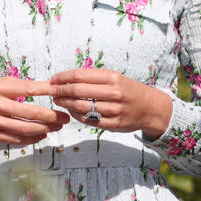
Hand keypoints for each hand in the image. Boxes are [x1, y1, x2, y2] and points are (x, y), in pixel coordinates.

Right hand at [0, 78, 68, 144]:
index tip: (59, 92)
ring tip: (56, 127)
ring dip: (44, 129)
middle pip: (28, 112)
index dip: (45, 91)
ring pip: (23, 128)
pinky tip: (41, 134)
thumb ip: (17, 86)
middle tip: (64, 117)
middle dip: (50, 116)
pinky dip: (31, 138)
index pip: (26, 88)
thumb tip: (45, 87)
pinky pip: (15, 139)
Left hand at [49, 68, 172, 140]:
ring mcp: (114, 110)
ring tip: (58, 100)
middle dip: (61, 90)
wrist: (150, 108)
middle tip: (51, 91)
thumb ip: (93, 77)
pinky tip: (70, 111)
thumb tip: (65, 78)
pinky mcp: (114, 124)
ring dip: (65, 103)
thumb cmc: (127, 90)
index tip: (53, 79)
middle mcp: (114, 93)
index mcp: (112, 77)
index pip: (80, 75)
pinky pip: (89, 120)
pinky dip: (76, 115)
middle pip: (78, 91)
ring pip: (81, 106)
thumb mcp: (114, 77)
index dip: (63, 77)